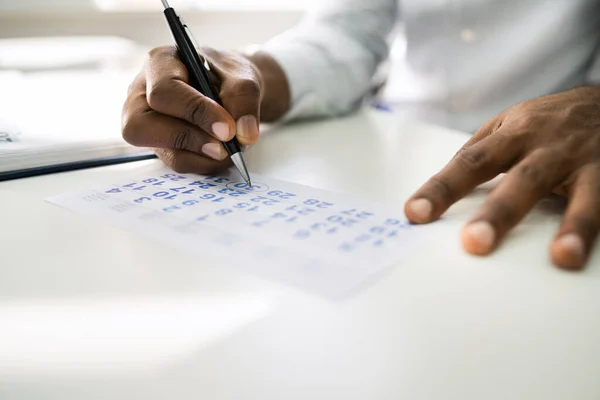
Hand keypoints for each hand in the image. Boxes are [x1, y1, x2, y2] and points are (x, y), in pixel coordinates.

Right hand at [122, 46, 263, 173]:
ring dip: (204, 155)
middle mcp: (143, 94)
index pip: (165, 91)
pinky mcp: (162, 146)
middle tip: (225, 146)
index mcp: (160, 63)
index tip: (228, 129)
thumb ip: (244, 99)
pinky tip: (224, 152)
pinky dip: (206, 162)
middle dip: (189, 139)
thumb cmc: (228, 76)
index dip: (196, 112)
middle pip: (142, 126)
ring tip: (232, 147)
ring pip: (165, 151)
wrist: (232, 89)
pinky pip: (179, 162)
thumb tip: (244, 134)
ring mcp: (148, 124)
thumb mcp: (242, 76)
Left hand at [404, 86, 599, 269]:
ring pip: (582, 194)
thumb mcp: (511, 124)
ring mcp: (588, 163)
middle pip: (522, 179)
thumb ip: (479, 153)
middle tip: (475, 242)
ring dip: (574, 225)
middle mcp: (549, 146)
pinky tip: (591, 251)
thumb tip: (438, 188)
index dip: (442, 189)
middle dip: (499, 213)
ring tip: (564, 257)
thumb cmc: (551, 120)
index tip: (415, 213)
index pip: (470, 163)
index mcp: (514, 134)